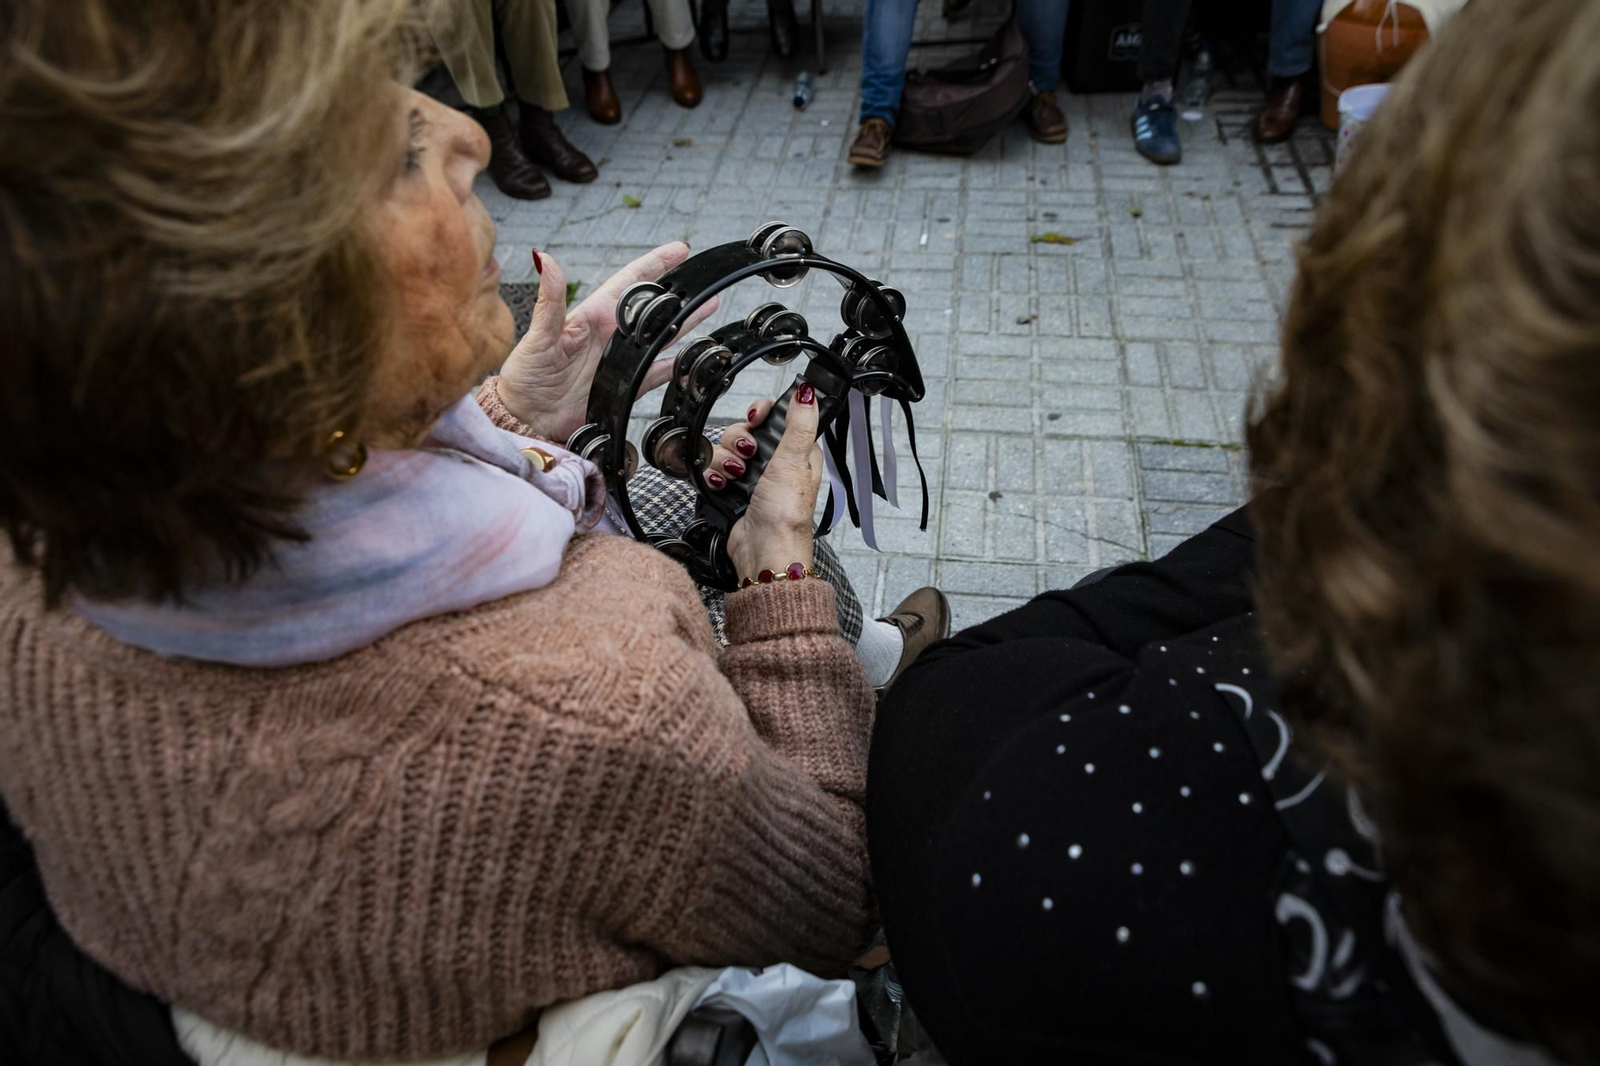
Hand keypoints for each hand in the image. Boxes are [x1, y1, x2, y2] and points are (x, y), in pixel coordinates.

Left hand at [496, 243, 719, 443]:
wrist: (527, 419)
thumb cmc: (525, 377)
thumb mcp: (537, 337)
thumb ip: (549, 301)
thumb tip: (544, 258)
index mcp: (592, 316)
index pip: (630, 282)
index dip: (655, 264)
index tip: (680, 249)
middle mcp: (610, 335)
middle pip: (653, 308)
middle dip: (679, 293)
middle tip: (705, 280)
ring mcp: (620, 360)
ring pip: (661, 336)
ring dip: (685, 322)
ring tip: (710, 307)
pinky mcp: (625, 386)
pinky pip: (657, 373)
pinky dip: (676, 367)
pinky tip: (693, 358)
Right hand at [727, 385, 822, 581]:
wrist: (763, 549)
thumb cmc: (787, 514)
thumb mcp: (795, 461)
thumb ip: (799, 424)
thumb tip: (807, 392)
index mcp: (795, 450)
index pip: (775, 416)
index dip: (761, 411)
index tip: (756, 416)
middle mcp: (773, 461)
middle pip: (744, 430)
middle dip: (739, 440)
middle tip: (748, 455)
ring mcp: (751, 476)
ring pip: (725, 448)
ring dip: (725, 460)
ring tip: (735, 476)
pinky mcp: (732, 490)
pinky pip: (712, 469)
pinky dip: (714, 477)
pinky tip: (723, 487)